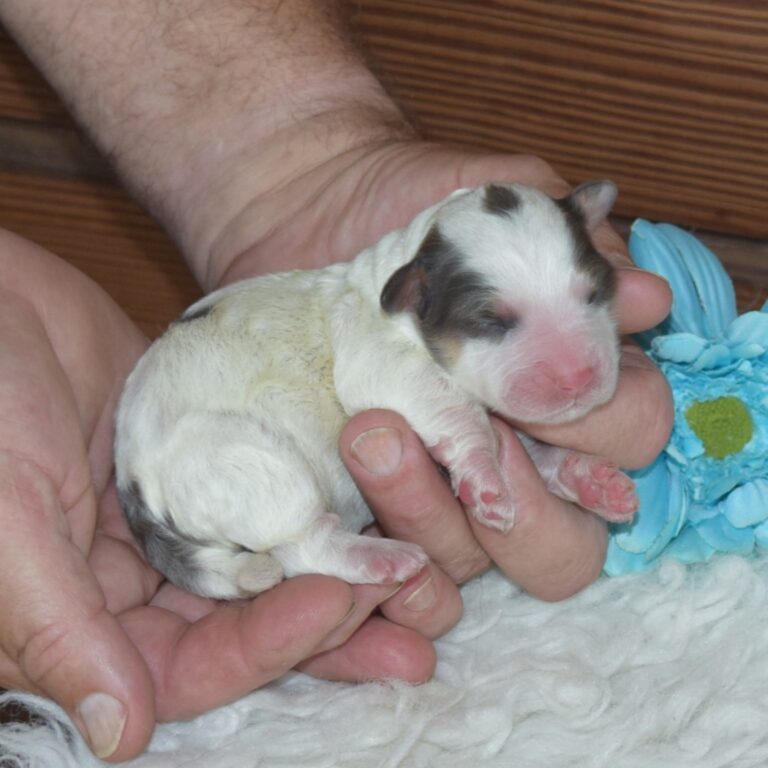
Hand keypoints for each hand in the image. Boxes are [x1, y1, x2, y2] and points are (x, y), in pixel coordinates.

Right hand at [0, 230, 460, 760]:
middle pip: (250, 621)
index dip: (267, 645)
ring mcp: (183, 513)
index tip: (335, 599)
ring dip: (344, 566)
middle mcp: (141, 576)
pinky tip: (381, 497)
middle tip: (411, 596)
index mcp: (86, 613)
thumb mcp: (6, 515)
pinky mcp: (212, 456)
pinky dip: (325, 497)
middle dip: (331, 616)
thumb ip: (57, 625)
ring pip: (274, 559)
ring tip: (422, 570)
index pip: (191, 664)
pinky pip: (276, 487)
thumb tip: (120, 735)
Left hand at [212, 142, 673, 599]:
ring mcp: (441, 493)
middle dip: (526, 508)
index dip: (598, 433)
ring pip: (474, 566)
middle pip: (566, 548)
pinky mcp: (374, 507)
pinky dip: (387, 569)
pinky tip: (359, 509)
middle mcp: (512, 459)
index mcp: (563, 389)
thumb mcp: (500, 198)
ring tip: (372, 434)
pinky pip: (397, 580)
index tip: (539, 395)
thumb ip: (572, 246)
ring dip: (431, 513)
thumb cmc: (413, 209)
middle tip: (475, 440)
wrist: (312, 212)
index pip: (627, 444)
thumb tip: (644, 299)